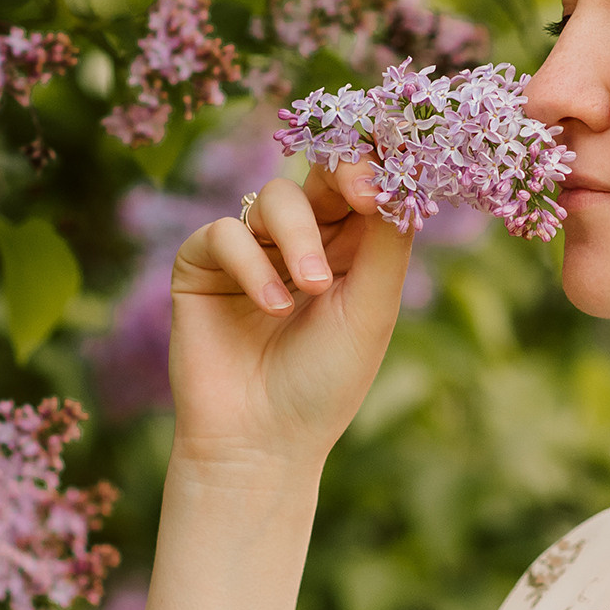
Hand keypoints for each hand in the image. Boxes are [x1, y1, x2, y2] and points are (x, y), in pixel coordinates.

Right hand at [167, 153, 413, 465]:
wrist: (263, 442)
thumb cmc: (325, 382)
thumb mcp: (371, 309)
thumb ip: (388, 240)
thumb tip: (407, 171)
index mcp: (350, 249)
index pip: (363, 186)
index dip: (376, 167)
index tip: (391, 171)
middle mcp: (300, 241)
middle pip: (319, 176)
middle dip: (342, 176)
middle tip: (362, 192)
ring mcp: (250, 250)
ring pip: (274, 198)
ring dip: (300, 238)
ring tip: (312, 289)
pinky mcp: (202, 265)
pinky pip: (225, 233)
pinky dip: (252, 265)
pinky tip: (272, 308)